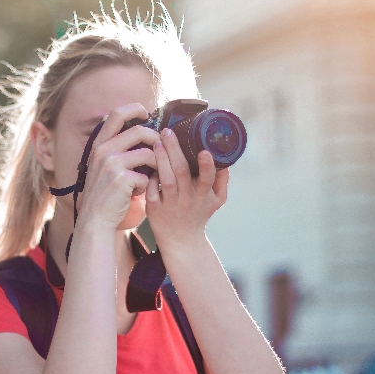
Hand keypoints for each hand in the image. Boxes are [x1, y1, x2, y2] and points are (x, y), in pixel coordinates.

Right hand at [76, 104, 158, 230]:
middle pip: (140, 131)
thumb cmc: (105, 193)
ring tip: (150, 176)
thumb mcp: (103, 165)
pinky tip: (138, 192)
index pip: (116, 113)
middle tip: (161, 150)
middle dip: (156, 139)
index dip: (134, 109)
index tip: (146, 114)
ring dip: (156, 165)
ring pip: (149, 154)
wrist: (96, 219)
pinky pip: (146, 176)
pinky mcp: (121, 179)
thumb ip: (116, 148)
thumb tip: (142, 131)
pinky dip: (146, 185)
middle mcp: (103, 150)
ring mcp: (111, 164)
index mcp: (99, 144)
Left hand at [145, 127, 228, 248]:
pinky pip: (151, 190)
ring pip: (166, 180)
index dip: (206, 166)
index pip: (207, 179)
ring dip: (161, 159)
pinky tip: (148, 163)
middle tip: (168, 132)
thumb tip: (226, 158)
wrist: (182, 241)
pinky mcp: (154, 209)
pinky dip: (150, 177)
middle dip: (174, 150)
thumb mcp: (217, 200)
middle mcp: (187, 199)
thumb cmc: (199, 214)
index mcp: (203, 195)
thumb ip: (222, 180)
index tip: (204, 151)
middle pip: (181, 172)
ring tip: (157, 143)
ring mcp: (170, 204)